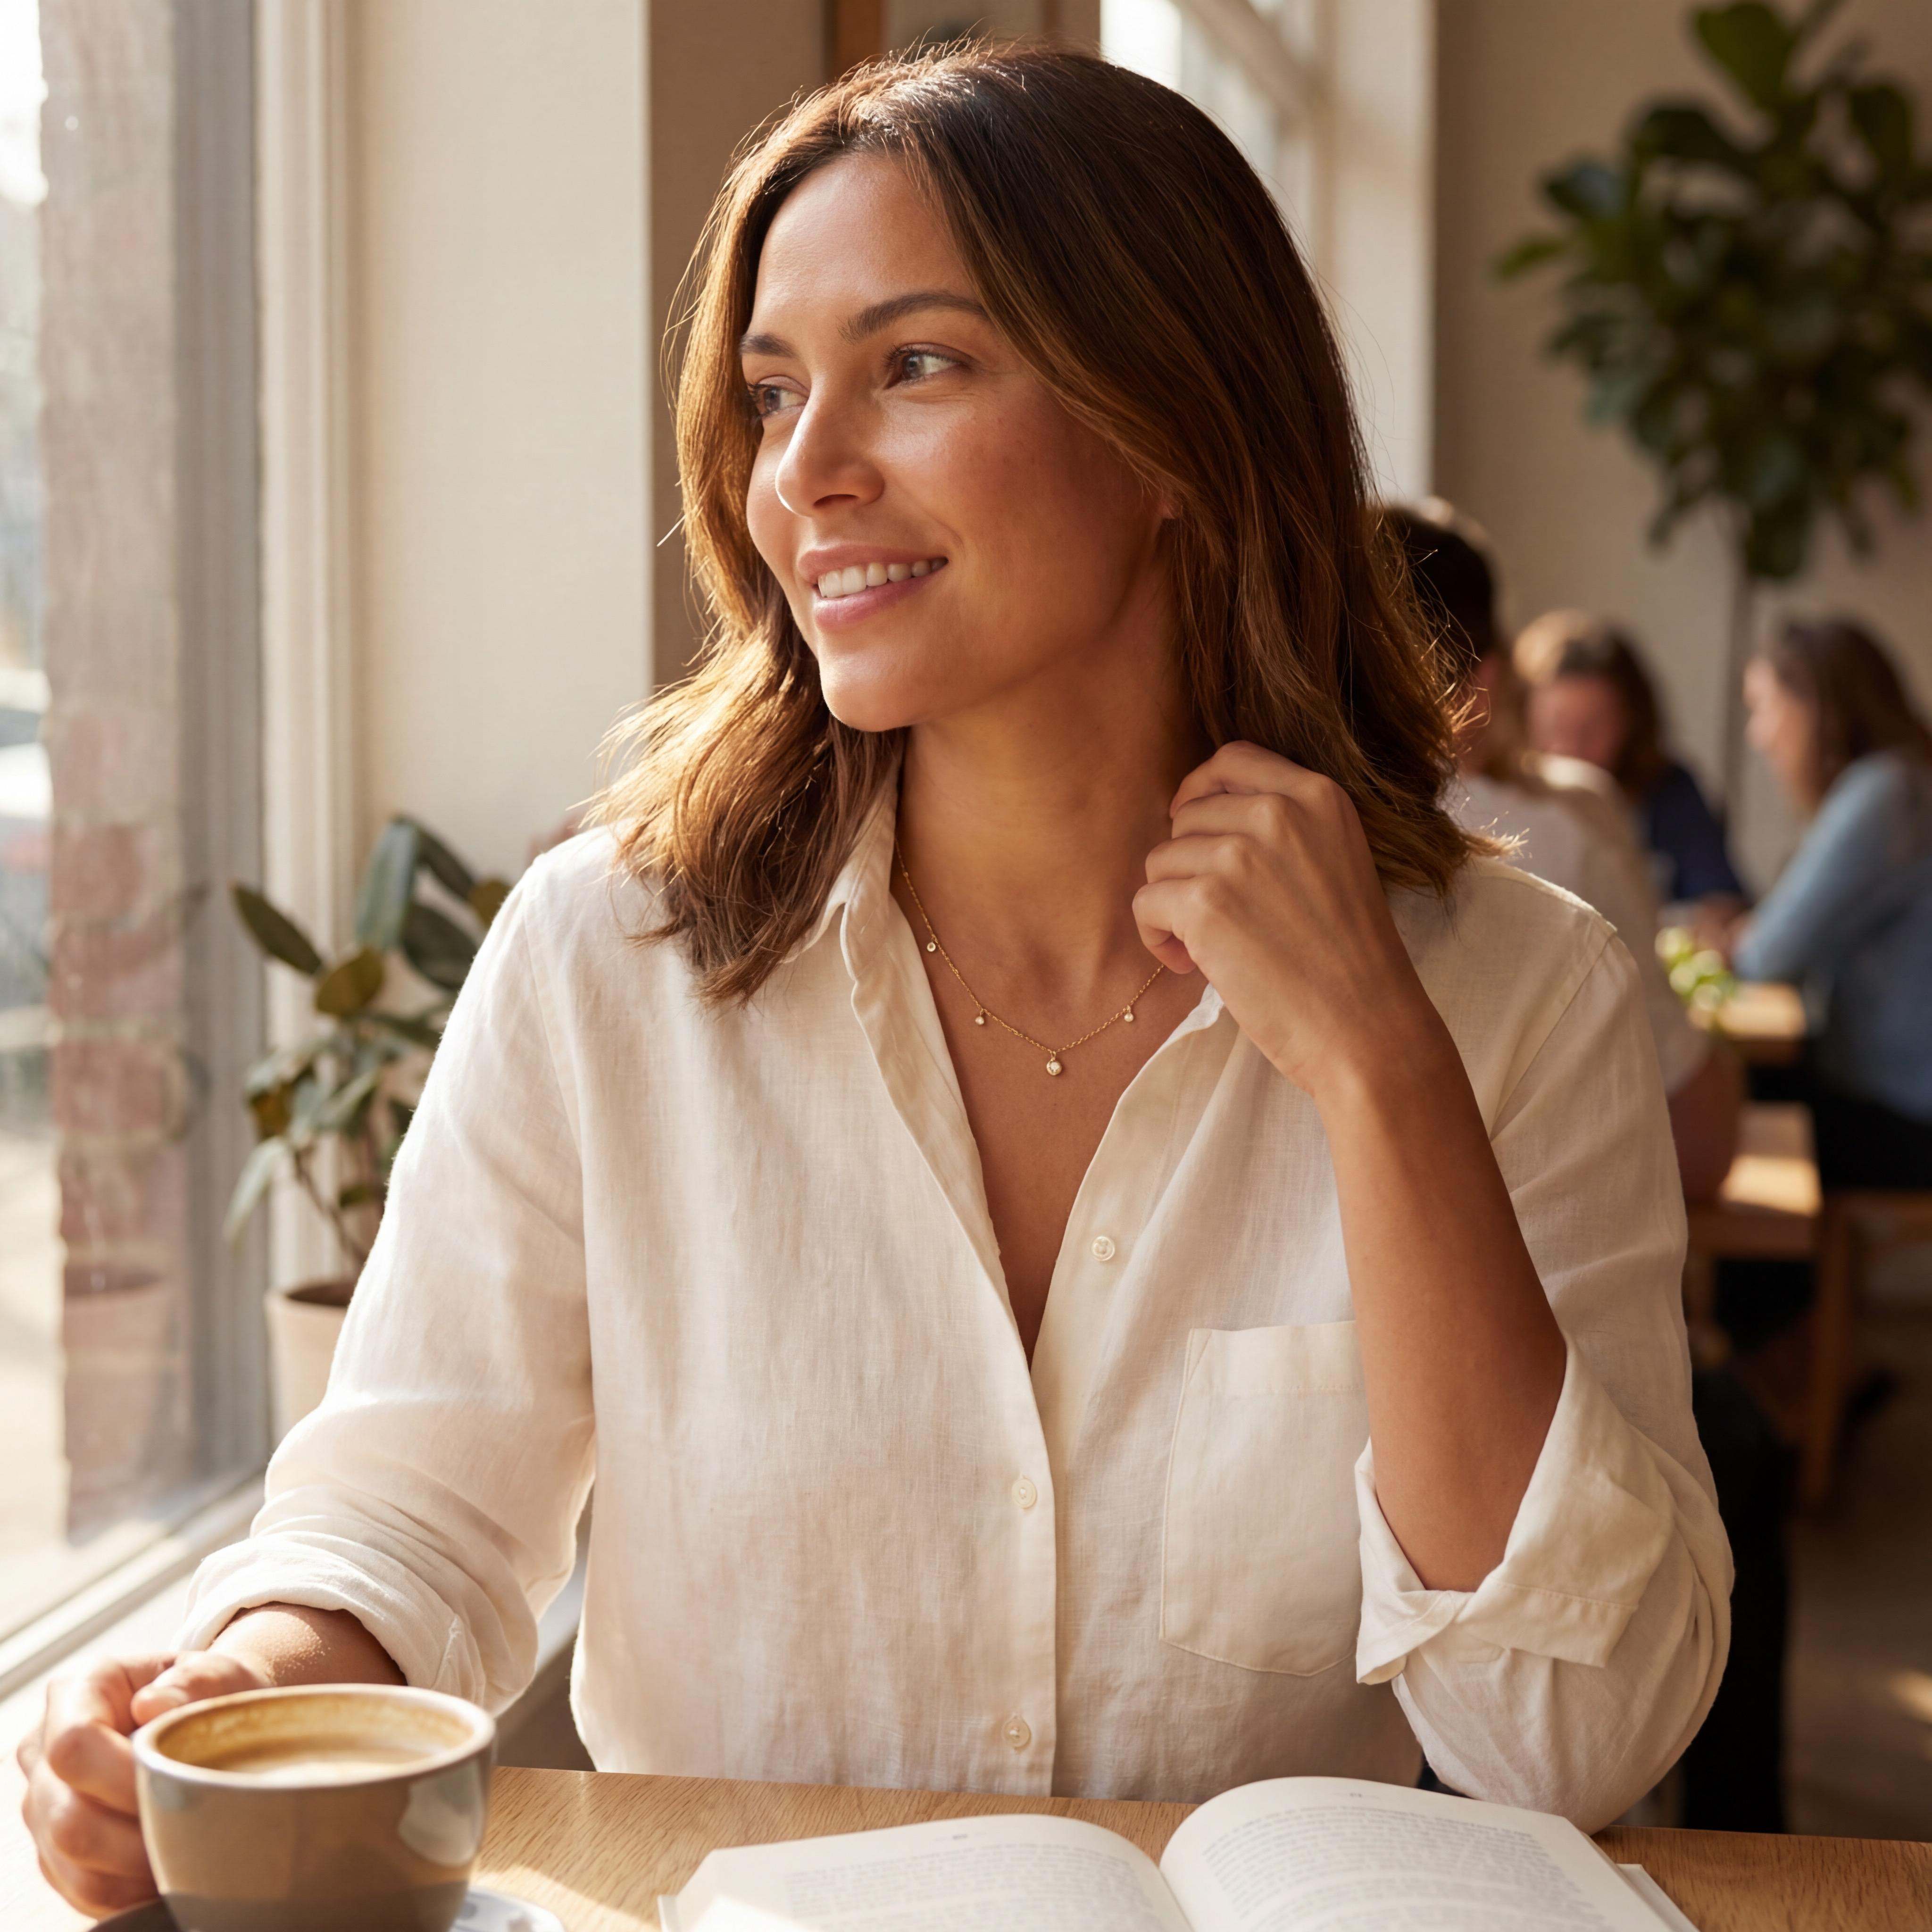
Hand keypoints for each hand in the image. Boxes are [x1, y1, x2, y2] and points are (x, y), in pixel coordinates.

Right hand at [18, 1649, 270, 1916]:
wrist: (204, 1719)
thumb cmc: (211, 1694)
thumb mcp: (218, 1673)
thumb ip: (194, 1681)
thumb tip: (152, 1706)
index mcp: (79, 1692)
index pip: (74, 1745)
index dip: (121, 1778)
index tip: (179, 1785)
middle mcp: (44, 1749)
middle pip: (66, 1817)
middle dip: (135, 1837)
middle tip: (192, 1831)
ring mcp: (45, 1804)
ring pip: (70, 1861)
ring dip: (134, 1869)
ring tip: (188, 1850)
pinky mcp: (56, 1849)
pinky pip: (82, 1888)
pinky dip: (130, 1888)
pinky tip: (170, 1868)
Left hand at [1134, 742, 1444, 1099]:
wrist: (1367, 1028)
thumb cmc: (1349, 960)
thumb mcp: (1337, 861)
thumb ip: (1284, 829)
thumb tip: (1197, 819)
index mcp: (1318, 796)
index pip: (1232, 759)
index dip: (1200, 791)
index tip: (1191, 826)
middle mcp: (1278, 813)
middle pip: (1188, 816)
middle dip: (1188, 865)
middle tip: (1213, 916)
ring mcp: (1239, 855)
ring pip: (1161, 860)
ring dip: (1170, 905)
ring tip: (1204, 946)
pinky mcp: (1205, 902)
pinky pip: (1145, 903)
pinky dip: (1155, 936)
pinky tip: (1190, 964)